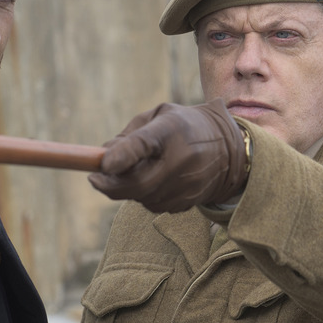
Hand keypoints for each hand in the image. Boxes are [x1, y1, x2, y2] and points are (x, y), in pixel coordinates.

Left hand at [88, 98, 249, 212]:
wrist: (229, 150)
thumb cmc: (183, 127)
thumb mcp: (158, 116)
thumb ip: (129, 135)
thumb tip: (102, 158)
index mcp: (172, 129)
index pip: (144, 144)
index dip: (122, 156)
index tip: (103, 165)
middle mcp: (183, 160)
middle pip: (138, 184)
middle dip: (111, 185)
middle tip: (94, 179)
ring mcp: (188, 185)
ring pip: (143, 198)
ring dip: (129, 189)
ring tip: (136, 171)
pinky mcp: (189, 202)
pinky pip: (154, 205)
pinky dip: (145, 196)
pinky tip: (154, 180)